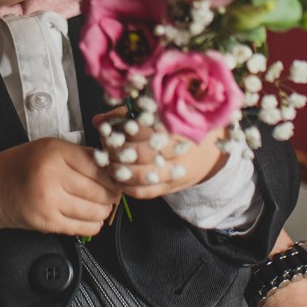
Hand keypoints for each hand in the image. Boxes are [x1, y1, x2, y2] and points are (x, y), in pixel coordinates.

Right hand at [0, 138, 119, 235]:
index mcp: (54, 153)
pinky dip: (93, 225)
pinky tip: (92, 218)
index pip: (97, 166)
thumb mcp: (48, 147)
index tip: (117, 177)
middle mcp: (51, 176)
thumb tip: (110, 166)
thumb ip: (78, 154)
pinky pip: (82, 227)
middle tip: (114, 193)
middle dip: (112, 194)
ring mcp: (49, 202)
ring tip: (103, 205)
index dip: (113, 174)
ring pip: (94, 211)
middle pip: (99, 190)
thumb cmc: (19, 166)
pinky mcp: (47, 222)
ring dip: (104, 210)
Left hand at [91, 112, 224, 200]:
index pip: (143, 128)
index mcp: (177, 124)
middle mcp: (181, 148)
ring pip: (142, 174)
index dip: (121, 131)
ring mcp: (178, 170)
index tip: (108, 130)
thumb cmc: (178, 128)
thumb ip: (126, 115)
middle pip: (141, 153)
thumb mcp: (157, 114)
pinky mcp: (174, 187)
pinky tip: (119, 179)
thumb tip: (98, 120)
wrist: (208, 151)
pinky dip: (128, 187)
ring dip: (120, 171)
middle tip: (105, 148)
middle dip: (118, 152)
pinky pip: (146, 192)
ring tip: (109, 164)